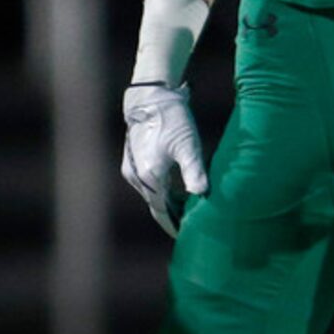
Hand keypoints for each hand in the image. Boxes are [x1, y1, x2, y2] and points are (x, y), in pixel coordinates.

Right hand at [122, 83, 206, 236]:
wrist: (149, 97)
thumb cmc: (172, 119)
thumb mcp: (188, 146)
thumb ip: (194, 172)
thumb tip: (202, 194)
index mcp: (150, 177)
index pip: (162, 211)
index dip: (174, 225)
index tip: (185, 236)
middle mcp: (137, 177)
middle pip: (156, 205)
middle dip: (172, 216)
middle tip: (189, 225)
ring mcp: (132, 170)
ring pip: (151, 194)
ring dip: (166, 203)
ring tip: (185, 209)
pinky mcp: (131, 161)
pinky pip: (147, 184)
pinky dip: (160, 190)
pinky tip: (174, 189)